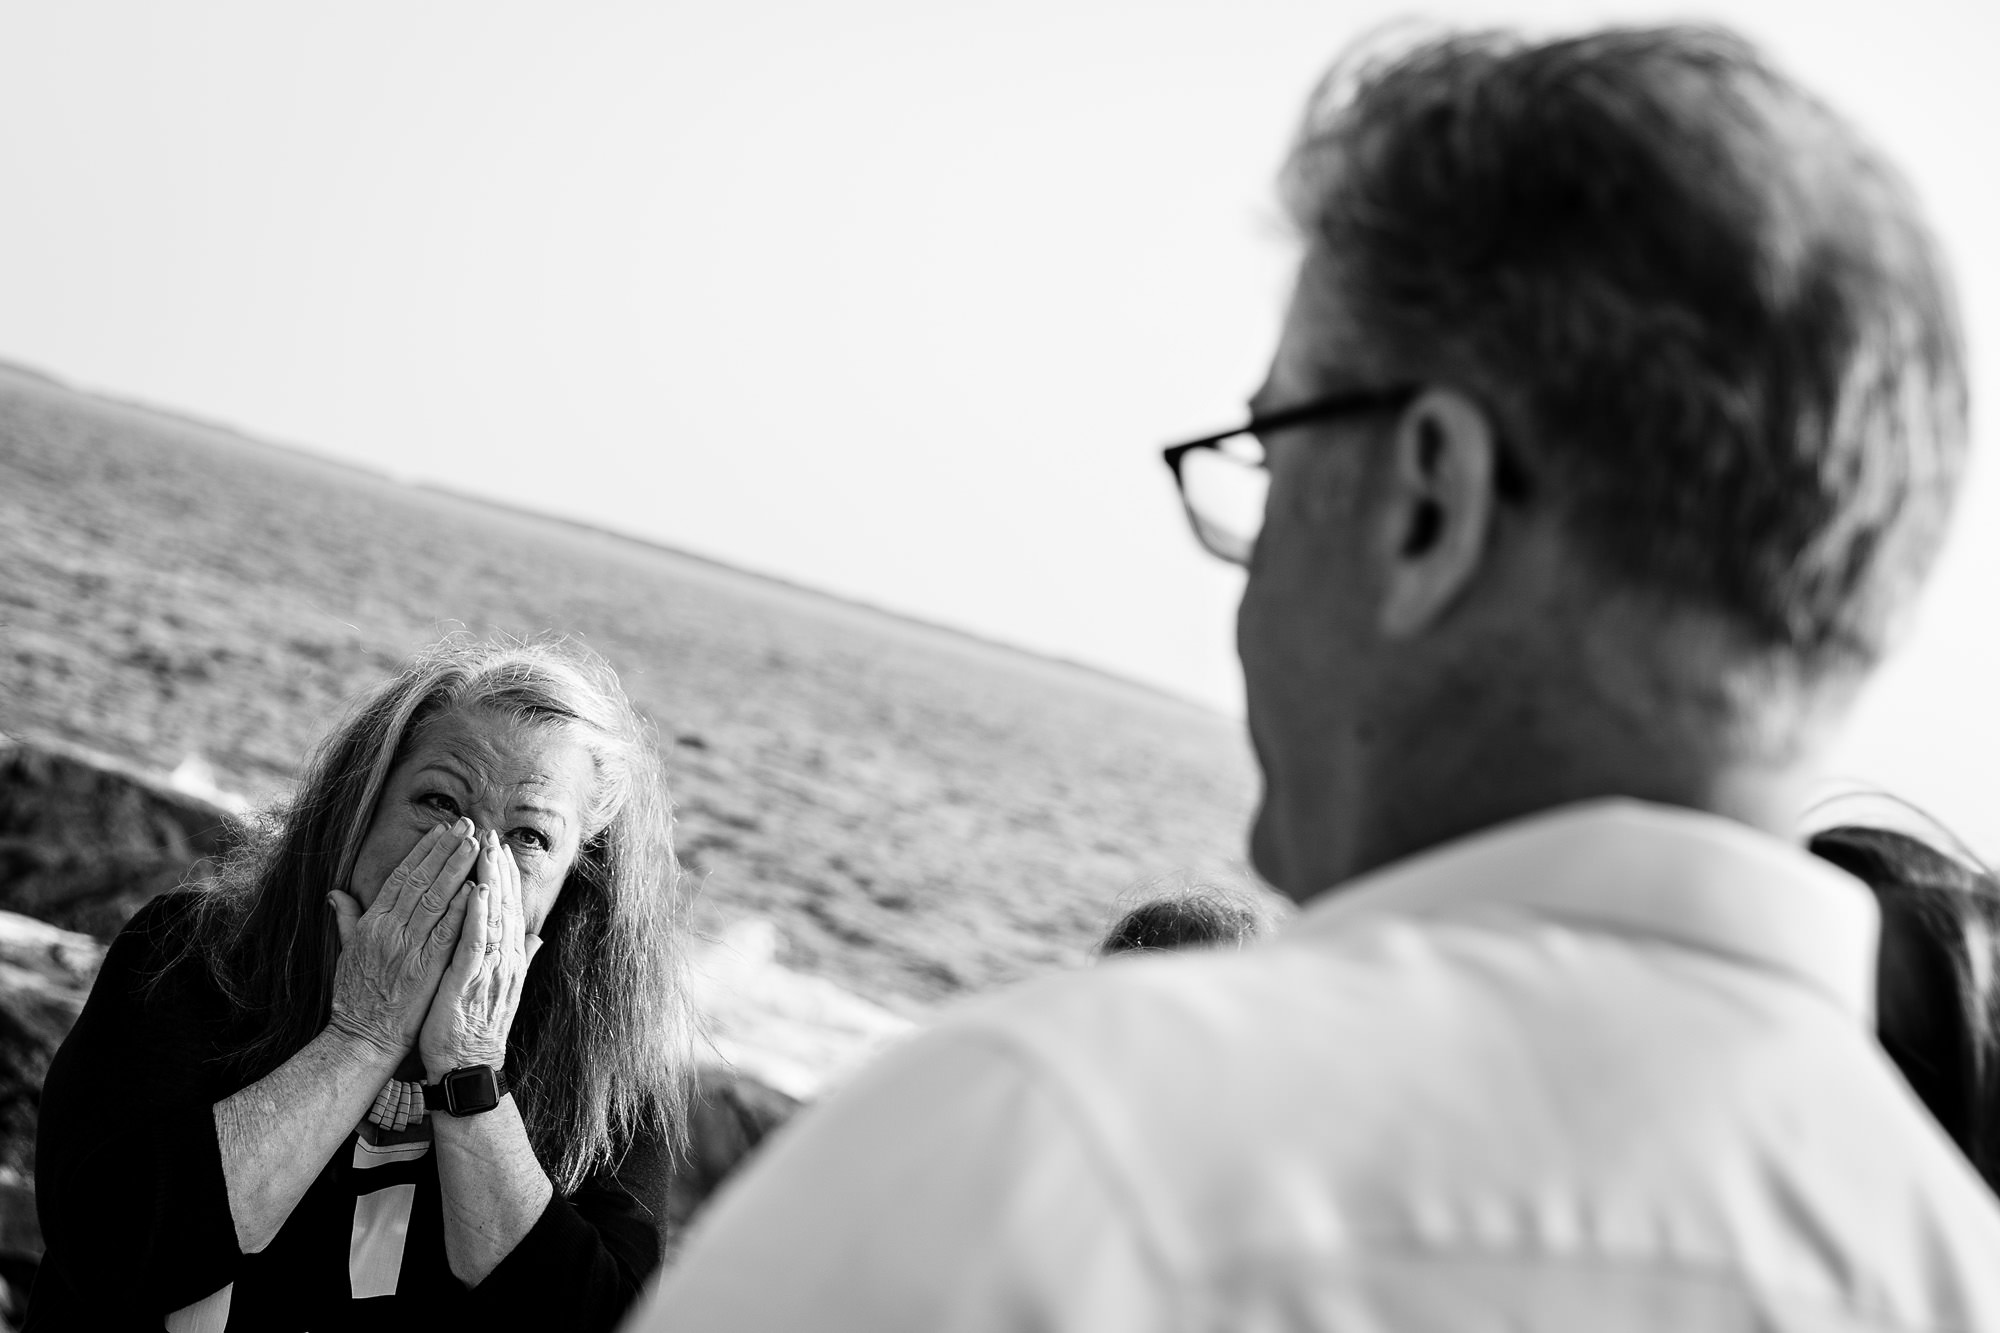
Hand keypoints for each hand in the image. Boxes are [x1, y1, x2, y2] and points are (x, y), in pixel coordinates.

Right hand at [326, 819, 478, 1059]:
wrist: (362, 1038)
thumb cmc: (356, 997)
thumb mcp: (346, 952)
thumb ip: (346, 919)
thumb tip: (335, 892)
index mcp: (373, 923)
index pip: (401, 877)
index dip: (423, 851)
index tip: (442, 829)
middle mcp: (389, 930)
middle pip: (421, 881)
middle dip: (446, 850)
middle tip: (468, 824)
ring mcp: (407, 949)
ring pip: (435, 900)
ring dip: (457, 869)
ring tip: (476, 844)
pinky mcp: (426, 969)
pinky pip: (446, 933)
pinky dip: (460, 910)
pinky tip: (475, 888)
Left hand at [419, 829, 542, 1079]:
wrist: (468, 1068)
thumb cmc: (476, 1030)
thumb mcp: (500, 988)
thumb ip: (519, 958)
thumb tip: (537, 936)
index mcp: (509, 959)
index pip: (511, 909)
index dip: (506, 877)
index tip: (499, 848)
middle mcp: (505, 960)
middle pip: (506, 905)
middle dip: (499, 869)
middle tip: (491, 835)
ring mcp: (491, 970)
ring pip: (495, 916)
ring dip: (492, 881)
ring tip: (486, 851)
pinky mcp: (471, 981)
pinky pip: (477, 942)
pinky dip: (479, 915)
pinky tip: (478, 891)